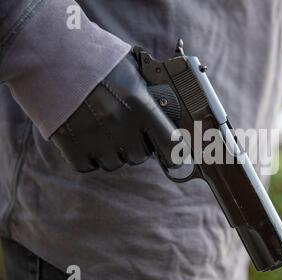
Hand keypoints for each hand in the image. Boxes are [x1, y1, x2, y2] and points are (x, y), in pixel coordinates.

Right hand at [50, 52, 177, 171]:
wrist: (48, 50)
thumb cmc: (94, 57)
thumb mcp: (131, 70)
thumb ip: (148, 96)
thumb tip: (165, 116)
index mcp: (140, 103)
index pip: (170, 142)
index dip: (173, 152)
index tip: (173, 155)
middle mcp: (120, 124)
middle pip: (139, 155)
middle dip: (136, 146)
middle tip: (126, 131)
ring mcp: (95, 136)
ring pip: (114, 163)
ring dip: (112, 153)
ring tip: (103, 132)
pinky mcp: (70, 145)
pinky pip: (87, 166)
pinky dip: (88, 158)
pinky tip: (86, 139)